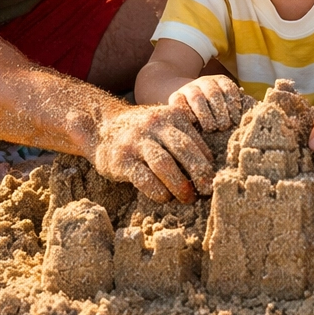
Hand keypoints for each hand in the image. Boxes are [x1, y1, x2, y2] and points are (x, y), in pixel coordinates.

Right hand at [91, 104, 215, 203]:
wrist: (101, 127)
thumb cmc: (142, 132)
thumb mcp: (163, 125)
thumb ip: (183, 138)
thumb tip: (209, 168)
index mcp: (171, 116)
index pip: (195, 140)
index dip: (206, 161)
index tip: (213, 179)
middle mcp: (155, 124)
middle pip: (183, 149)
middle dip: (199, 172)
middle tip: (207, 191)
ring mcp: (137, 141)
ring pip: (164, 164)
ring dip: (179, 185)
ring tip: (187, 198)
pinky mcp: (122, 159)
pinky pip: (144, 178)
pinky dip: (157, 191)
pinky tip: (164, 198)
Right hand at [168, 75, 244, 131]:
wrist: (186, 99)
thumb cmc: (214, 109)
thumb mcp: (227, 104)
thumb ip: (238, 108)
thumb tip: (257, 114)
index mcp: (220, 81)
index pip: (229, 88)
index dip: (233, 103)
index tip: (236, 119)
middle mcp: (204, 82)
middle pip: (213, 92)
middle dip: (220, 110)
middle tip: (224, 126)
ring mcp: (188, 88)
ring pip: (196, 97)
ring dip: (205, 114)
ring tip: (211, 128)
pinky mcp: (174, 97)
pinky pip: (178, 103)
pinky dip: (186, 112)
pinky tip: (193, 123)